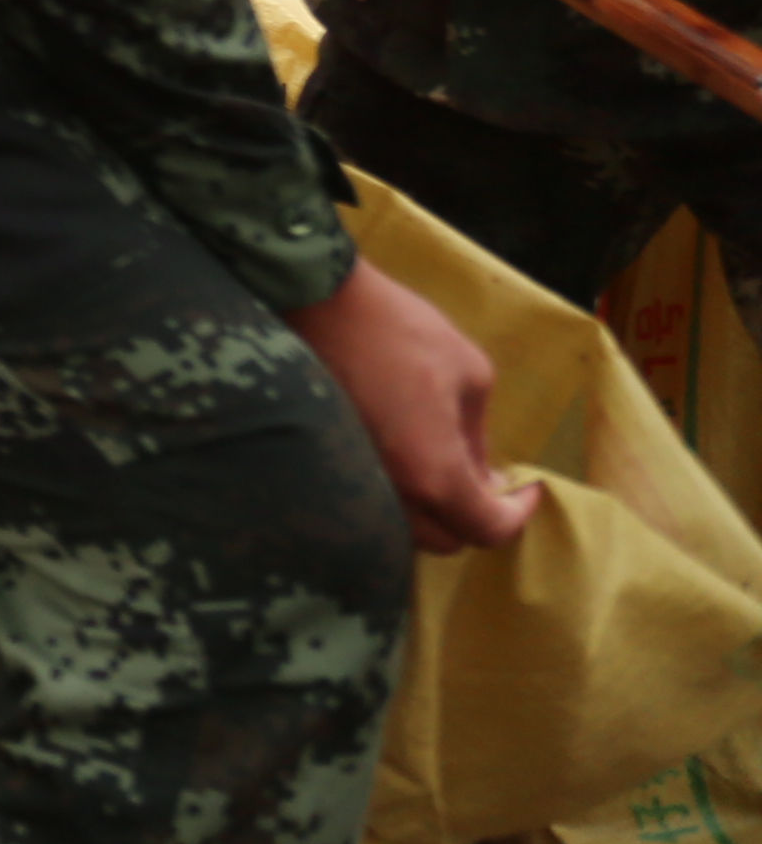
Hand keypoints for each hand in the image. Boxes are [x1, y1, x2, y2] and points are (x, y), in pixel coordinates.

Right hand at [287, 258, 532, 552]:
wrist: (316, 303)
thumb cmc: (400, 331)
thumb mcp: (470, 372)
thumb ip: (481, 433)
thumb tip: (480, 470)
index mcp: (436, 474)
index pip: (490, 528)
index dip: (518, 512)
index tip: (528, 486)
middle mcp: (394, 494)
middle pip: (447, 540)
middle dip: (477, 517)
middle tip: (489, 481)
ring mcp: (355, 482)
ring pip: (407, 528)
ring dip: (435, 512)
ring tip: (447, 473)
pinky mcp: (327, 465)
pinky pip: (375, 503)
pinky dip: (401, 498)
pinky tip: (406, 462)